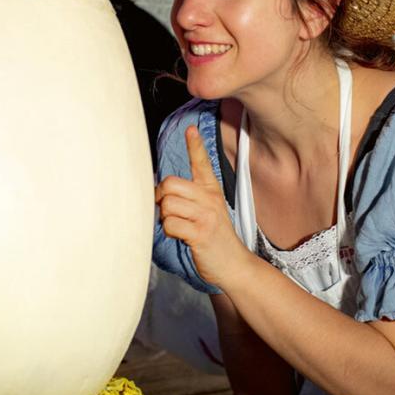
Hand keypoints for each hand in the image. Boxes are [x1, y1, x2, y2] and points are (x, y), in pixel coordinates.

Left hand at [155, 126, 252, 289]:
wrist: (234, 264)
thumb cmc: (215, 238)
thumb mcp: (208, 211)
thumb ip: (189, 197)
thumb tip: (160, 190)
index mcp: (211, 191)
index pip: (202, 163)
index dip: (195, 146)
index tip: (191, 129)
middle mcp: (209, 199)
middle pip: (170, 184)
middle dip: (161, 197)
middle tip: (168, 210)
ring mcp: (206, 216)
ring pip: (167, 204)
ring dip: (165, 218)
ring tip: (178, 226)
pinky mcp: (201, 233)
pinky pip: (171, 224)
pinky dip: (170, 232)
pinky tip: (181, 236)